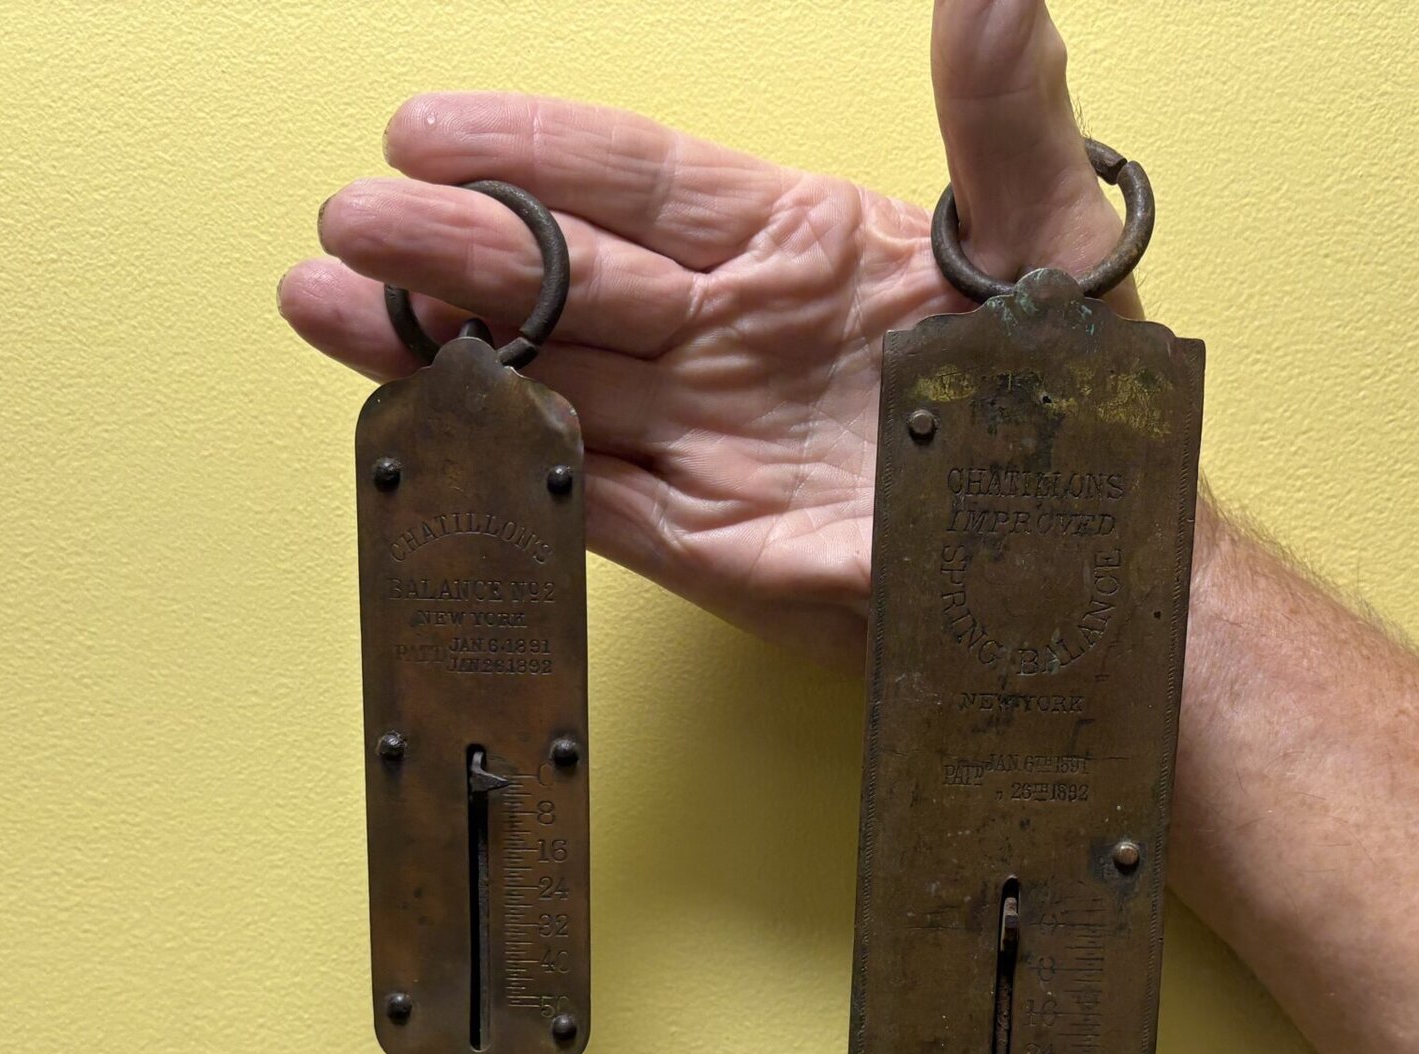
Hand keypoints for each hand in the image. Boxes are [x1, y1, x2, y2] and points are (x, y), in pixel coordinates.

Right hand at [279, 0, 1135, 671]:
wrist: (1090, 569)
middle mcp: (732, 336)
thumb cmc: (1077, 398)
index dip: (537, 150)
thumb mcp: (1051, 241)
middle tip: (352, 216)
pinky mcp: (705, 543)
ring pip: (549, 379)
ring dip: (436, 344)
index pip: (643, 181)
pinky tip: (413, 421)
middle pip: (570, 277)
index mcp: (797, 248)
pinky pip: (582, 497)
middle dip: (456, 245)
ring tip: (328, 301)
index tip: (433, 125)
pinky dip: (501, 466)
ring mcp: (710, 439)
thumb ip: (1001, 119)